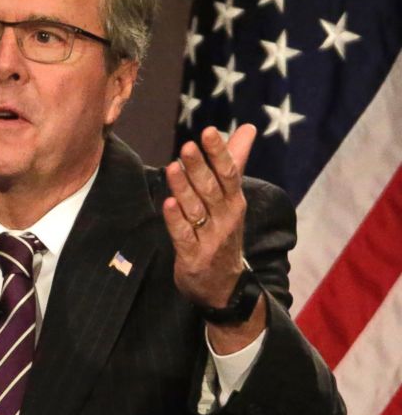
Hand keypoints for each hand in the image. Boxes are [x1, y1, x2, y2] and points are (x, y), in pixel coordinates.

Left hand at [163, 125, 262, 349]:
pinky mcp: (193, 256)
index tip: (208, 131)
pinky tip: (167, 203)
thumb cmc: (224, 232)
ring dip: (184, 189)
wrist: (224, 286)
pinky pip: (183, 235)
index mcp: (234, 202)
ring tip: (172, 168)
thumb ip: (235, 162)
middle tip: (187, 146)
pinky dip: (176, 219)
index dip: (219, 153)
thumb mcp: (232, 198)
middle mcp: (225, 218)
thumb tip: (247, 128)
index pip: (229, 173)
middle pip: (212, 189)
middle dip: (200, 167)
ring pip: (195, 210)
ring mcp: (210, 238)